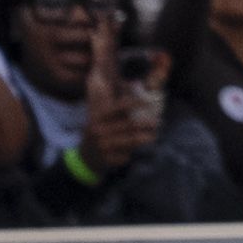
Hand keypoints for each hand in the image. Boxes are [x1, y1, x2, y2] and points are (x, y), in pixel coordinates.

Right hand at [83, 54, 162, 172]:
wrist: (84, 160)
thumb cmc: (96, 131)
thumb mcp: (97, 115)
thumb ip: (109, 100)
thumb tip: (132, 81)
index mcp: (97, 117)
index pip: (118, 107)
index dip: (135, 103)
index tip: (150, 102)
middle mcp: (98, 131)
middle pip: (129, 126)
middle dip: (146, 124)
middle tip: (159, 122)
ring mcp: (101, 147)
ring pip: (130, 141)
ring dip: (145, 138)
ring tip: (154, 135)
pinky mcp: (106, 161)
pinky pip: (125, 156)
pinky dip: (130, 154)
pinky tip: (133, 152)